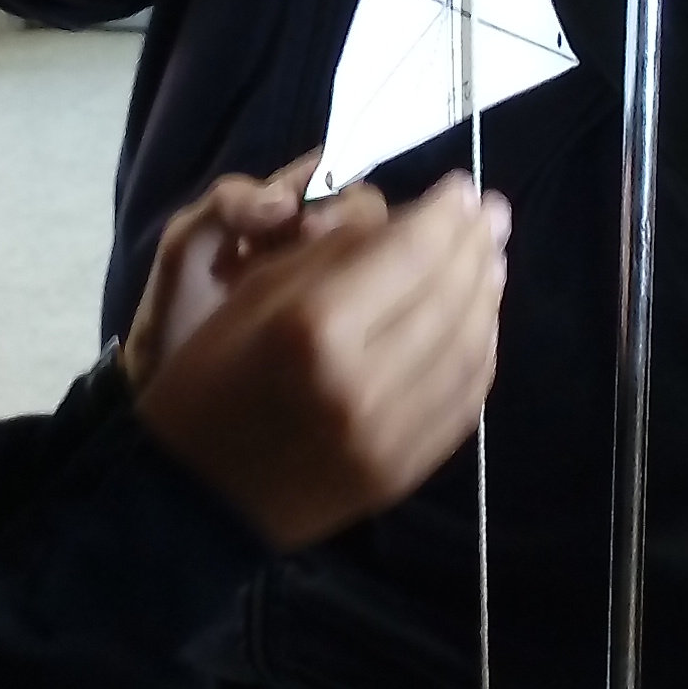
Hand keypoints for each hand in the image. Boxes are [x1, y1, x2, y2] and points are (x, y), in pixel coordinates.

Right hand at [136, 173, 509, 551]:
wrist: (195, 499)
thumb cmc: (207, 380)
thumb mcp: (251, 293)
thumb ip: (336, 253)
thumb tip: (415, 219)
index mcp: (313, 327)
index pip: (412, 252)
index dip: (449, 214)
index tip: (465, 189)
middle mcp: (363, 381)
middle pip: (449, 297)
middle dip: (476, 247)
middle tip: (492, 214)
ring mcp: (390, 434)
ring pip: (470, 349)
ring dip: (486, 296)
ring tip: (490, 261)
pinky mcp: (404, 470)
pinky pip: (465, 400)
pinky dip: (481, 352)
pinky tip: (479, 323)